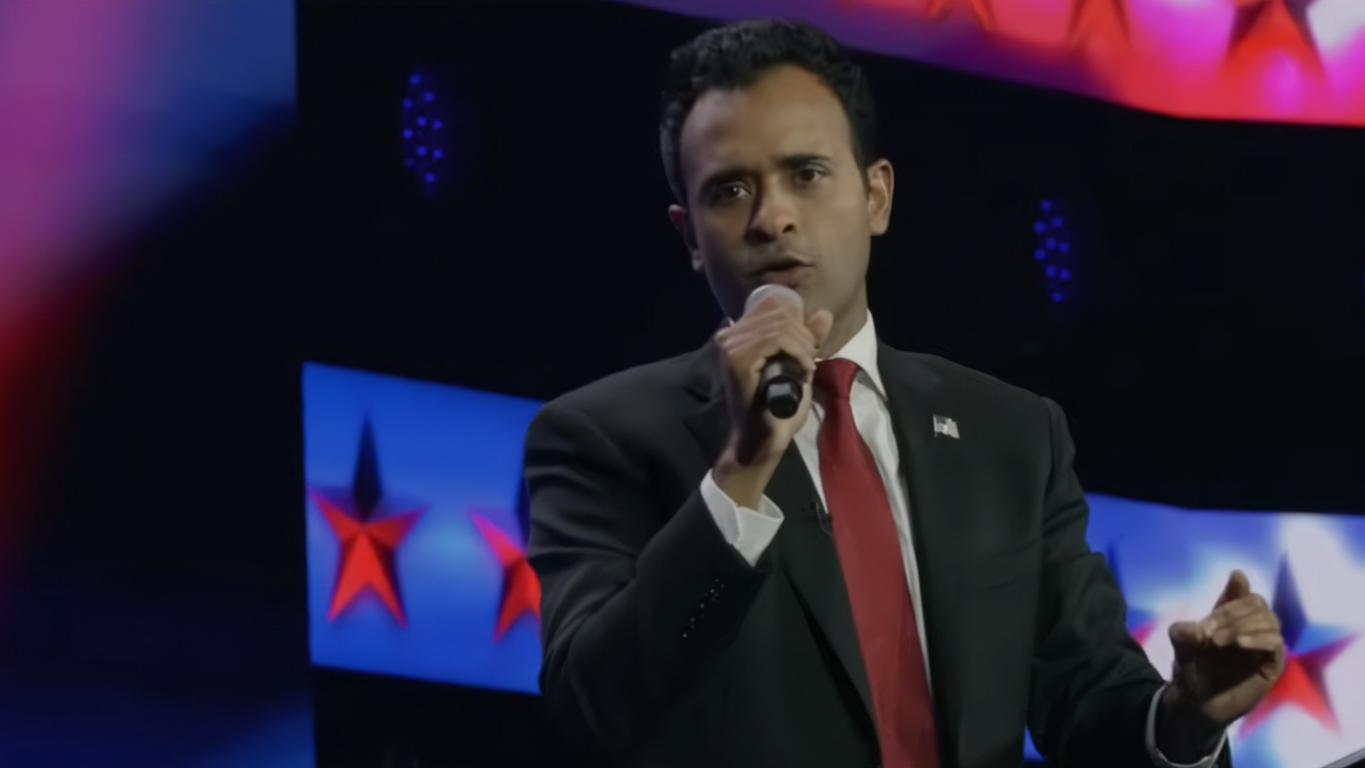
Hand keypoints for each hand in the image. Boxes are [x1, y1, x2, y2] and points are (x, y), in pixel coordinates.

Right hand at [712, 295, 832, 507]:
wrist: (763, 439)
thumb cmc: (777, 407)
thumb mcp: (798, 365)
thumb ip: (808, 338)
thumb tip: (824, 313)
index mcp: (737, 333)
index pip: (771, 302)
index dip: (796, 318)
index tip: (807, 345)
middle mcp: (728, 335)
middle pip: (778, 310)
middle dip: (803, 333)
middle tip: (810, 359)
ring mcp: (730, 347)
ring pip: (780, 324)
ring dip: (803, 345)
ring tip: (807, 366)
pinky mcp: (738, 360)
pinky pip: (777, 339)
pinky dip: (798, 352)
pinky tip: (804, 369)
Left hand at [1156, 570, 1284, 760]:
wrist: (1199, 703)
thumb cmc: (1193, 670)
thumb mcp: (1181, 648)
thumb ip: (1184, 633)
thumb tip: (1195, 628)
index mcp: (1228, 616)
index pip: (1240, 593)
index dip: (1238, 585)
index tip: (1237, 577)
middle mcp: (1249, 625)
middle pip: (1256, 602)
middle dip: (1231, 612)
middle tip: (1209, 633)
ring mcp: (1263, 642)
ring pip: (1268, 619)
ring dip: (1242, 625)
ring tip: (1218, 642)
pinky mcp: (1273, 661)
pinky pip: (1276, 642)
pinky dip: (1259, 638)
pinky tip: (1241, 644)